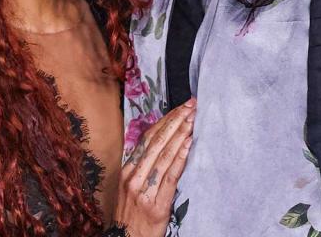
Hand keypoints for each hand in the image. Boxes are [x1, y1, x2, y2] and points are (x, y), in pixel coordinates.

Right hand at [113, 99, 195, 236]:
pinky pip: (170, 176)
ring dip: (180, 134)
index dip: (165, 120)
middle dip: (175, 120)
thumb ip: (144, 166)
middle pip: (156, 141)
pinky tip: (188, 143)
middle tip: (191, 105)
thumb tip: (162, 143)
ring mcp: (144, 190)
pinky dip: (179, 157)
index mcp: (128, 169)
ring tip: (192, 118)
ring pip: (164, 155)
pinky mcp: (156, 204)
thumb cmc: (131, 215)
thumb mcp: (131, 187)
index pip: (148, 137)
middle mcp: (133, 176)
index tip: (179, 107)